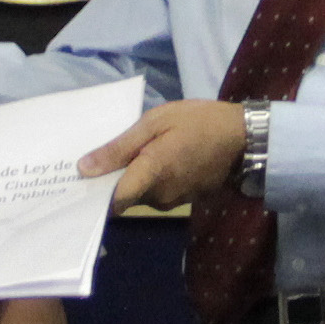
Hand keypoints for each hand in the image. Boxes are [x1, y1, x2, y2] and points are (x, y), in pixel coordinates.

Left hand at [80, 100, 244, 210]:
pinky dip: (151, 180)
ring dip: (134, 178)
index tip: (80, 184)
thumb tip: (84, 169)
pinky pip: (156, 194)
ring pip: (140, 195)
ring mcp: (173, 201)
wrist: (244, 138)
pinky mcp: (183, 200)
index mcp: (151, 174)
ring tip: (135, 151)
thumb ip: (119, 147)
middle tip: (107, 154)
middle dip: (113, 180)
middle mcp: (159, 196)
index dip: (93, 196)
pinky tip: (156, 158)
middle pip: (124, 196)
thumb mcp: (156, 122)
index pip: (113, 201)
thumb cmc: (199, 122)